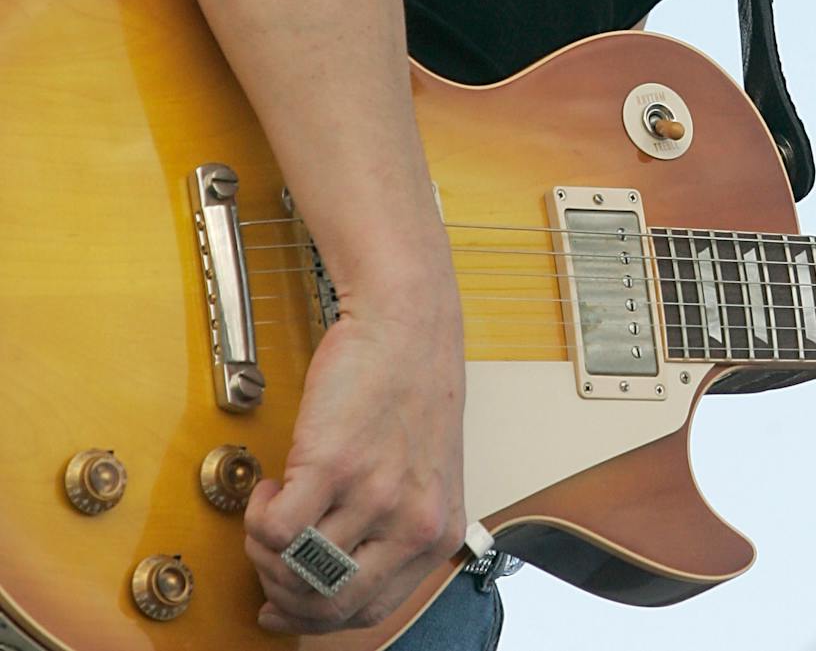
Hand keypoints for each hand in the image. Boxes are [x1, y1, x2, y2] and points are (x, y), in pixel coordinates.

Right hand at [243, 285, 466, 632]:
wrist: (406, 321)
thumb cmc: (409, 388)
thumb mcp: (425, 473)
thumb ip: (394, 527)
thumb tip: (329, 581)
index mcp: (437, 533)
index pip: (368, 611)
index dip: (317, 615)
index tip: (285, 604)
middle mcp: (412, 523)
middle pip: (329, 604)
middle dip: (284, 593)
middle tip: (267, 561)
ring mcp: (374, 495)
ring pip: (295, 570)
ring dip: (265, 549)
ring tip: (271, 509)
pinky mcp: (333, 464)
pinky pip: (275, 530)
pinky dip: (258, 516)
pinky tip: (271, 484)